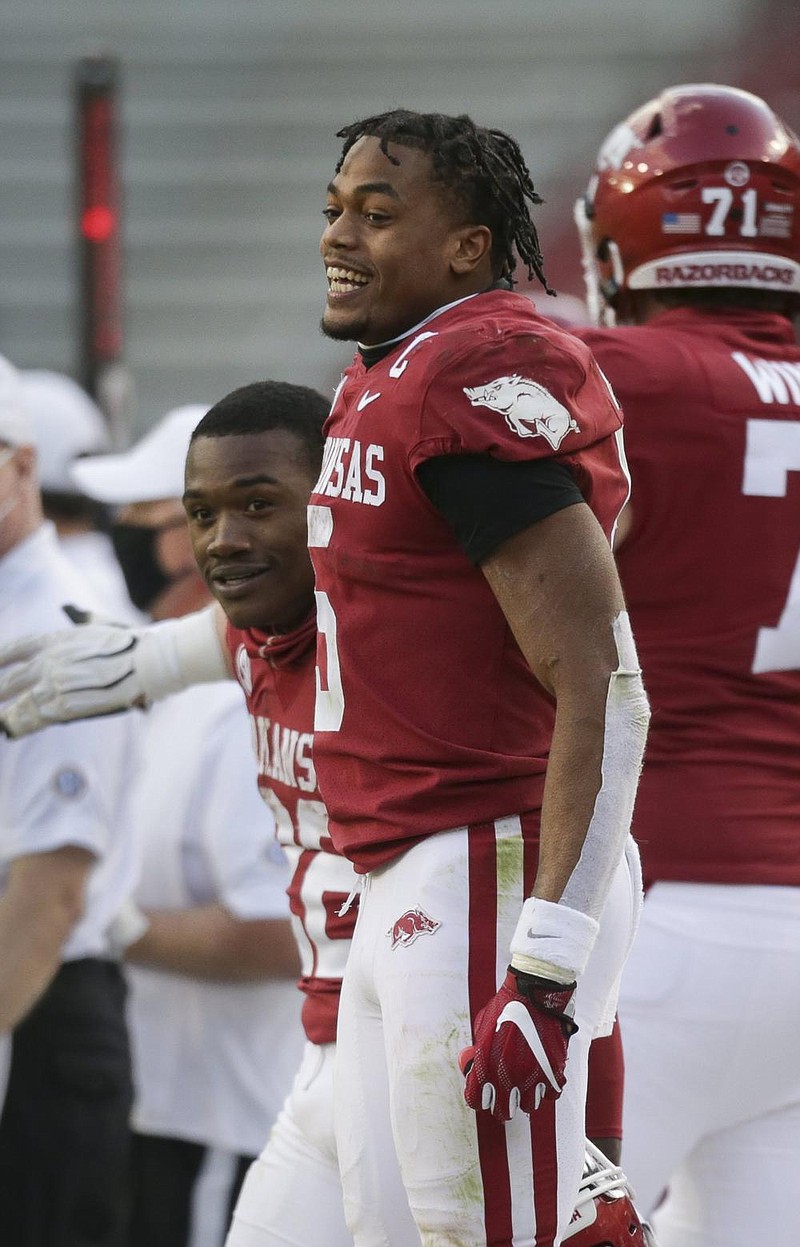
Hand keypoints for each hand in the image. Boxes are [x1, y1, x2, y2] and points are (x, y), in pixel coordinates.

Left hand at [0, 608, 143, 737]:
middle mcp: (48, 661)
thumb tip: (68, 608)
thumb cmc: (129, 643)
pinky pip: (33, 719)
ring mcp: (53, 685)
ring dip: (5, 712)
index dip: (1, 656)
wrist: (144, 661)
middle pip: (11, 678)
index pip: (16, 648)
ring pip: (18, 702)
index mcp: (55, 641)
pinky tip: (8, 730)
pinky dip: (18, 725)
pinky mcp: (63, 707)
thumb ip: (80, 618)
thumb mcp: (98, 624)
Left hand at [459, 969, 576, 1121]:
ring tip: (526, 1084)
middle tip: (506, 1097)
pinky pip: (552, 1094)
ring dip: (526, 1097)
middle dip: (502, 1105)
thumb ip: (479, 1051)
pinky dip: (548, 1089)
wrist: (535, 990)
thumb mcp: (483, 1027)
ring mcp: (533, 1075)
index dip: (478, 1098)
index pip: (475, 1100)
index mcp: (486, 1065)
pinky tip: (544, 1077)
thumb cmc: (506, 1004)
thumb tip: (474, 1067)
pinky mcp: (554, 1071)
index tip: (483, 1094)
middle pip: (504, 1111)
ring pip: (529, 1106)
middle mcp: (509, 1076)